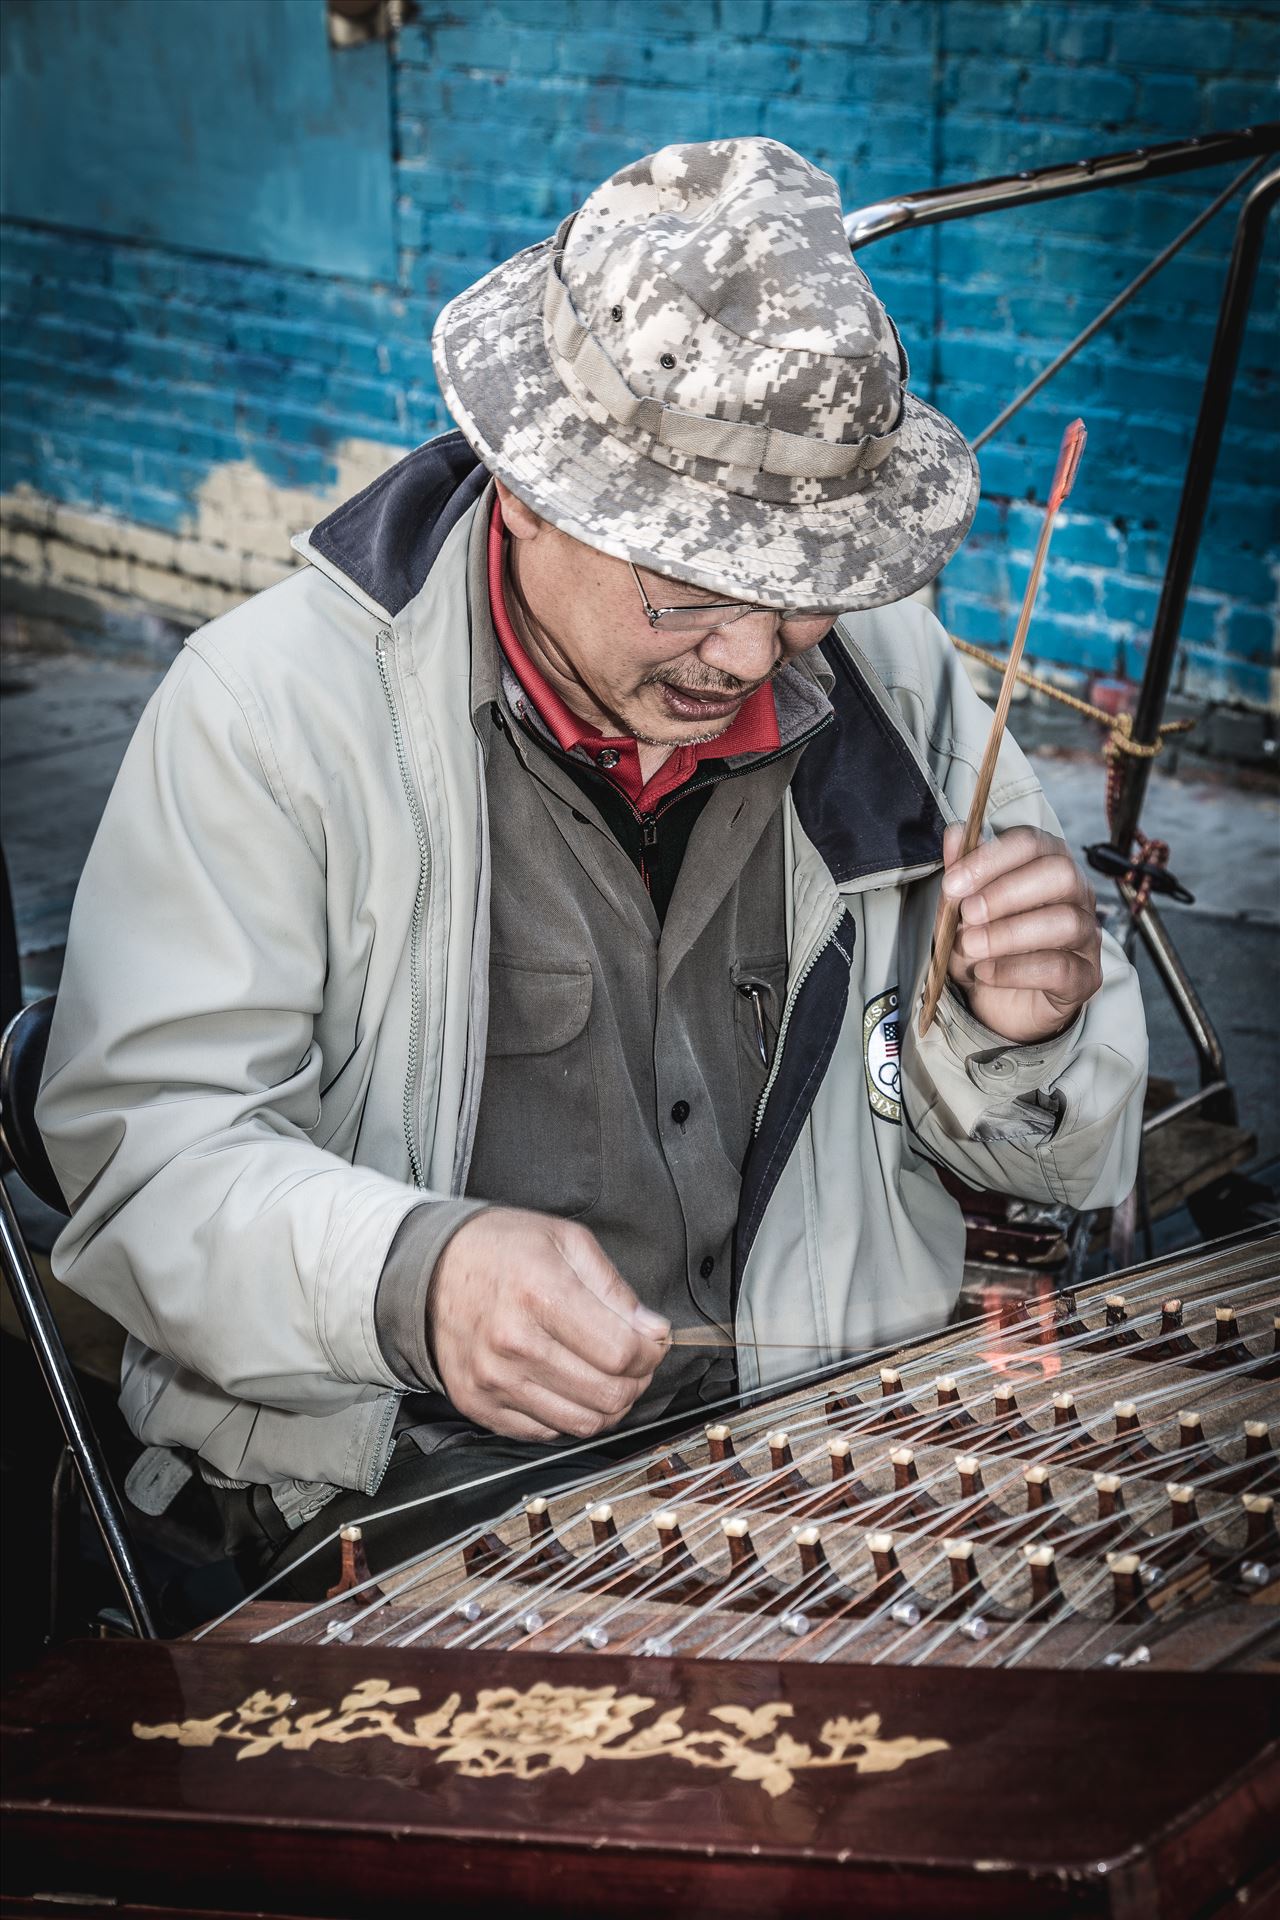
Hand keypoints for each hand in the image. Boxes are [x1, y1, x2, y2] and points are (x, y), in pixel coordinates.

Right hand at [428, 1208, 669, 1441]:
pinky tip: (567, 1386)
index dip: (650, 1353)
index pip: (621, 1353)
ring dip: (608, 1405)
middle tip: (633, 1363)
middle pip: (607, 1394)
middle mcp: (515, 1344)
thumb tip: (653, 1332)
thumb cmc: (502, 1249)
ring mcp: (494, 1381)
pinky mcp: (479, 1406)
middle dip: (636, 1382)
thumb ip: (615, 1289)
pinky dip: (568, 1416)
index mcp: (541, 1294)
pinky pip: (546, 1433)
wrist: (429, 1270)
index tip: (650, 1343)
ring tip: (605, 1377)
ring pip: (583, 1424)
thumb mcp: (566, 1241)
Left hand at [941, 824, 1102, 1044]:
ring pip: (1065, 921)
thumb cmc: (983, 947)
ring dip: (1009, 933)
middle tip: (968, 914)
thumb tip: (954, 833)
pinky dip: (1016, 969)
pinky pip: (1060, 967)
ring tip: (972, 946)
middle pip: (1060, 873)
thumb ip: (961, 874)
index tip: (953, 883)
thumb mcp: (962, 911)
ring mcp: (1086, 936)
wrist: (994, 1005)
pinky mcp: (1085, 977)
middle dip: (1007, 892)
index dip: (991, 858)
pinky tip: (985, 972)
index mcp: (1047, 864)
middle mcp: (1076, 895)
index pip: (1032, 842)